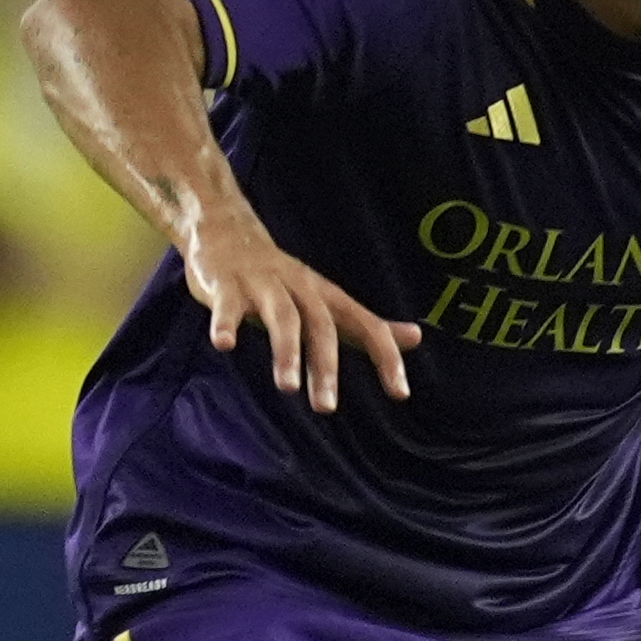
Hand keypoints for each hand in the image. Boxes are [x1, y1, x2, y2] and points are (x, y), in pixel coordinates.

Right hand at [178, 222, 419, 411]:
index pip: (366, 326)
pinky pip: (227, 306)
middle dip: (325, 366)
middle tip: (326, 408)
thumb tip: (416, 339)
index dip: (385, 357)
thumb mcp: (328, 300)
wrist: (228, 232)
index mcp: (326, 297)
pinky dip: (226, 324)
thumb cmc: (283, 280)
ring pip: (281, 316)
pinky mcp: (227, 286)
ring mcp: (263, 286)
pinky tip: (224, 344)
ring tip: (287, 386)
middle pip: (320, 325)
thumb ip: (366, 325)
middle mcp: (300, 289)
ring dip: (286, 351)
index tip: (400, 393)